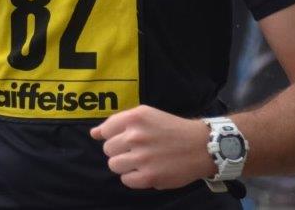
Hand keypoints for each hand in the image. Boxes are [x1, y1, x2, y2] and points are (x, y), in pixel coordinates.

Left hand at [90, 105, 215, 189]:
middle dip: (119, 151)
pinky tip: (146, 170)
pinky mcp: (149, 176)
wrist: (201, 146)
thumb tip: (93, 134)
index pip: (105, 130)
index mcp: (134, 118)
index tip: (123, 140)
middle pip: (108, 149)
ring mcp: (142, 157)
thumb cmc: (171, 129)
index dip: (112, 137)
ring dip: (124, 165)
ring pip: (113, 165)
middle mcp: (136, 136)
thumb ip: (118, 122)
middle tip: (137, 150)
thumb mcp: (146, 115)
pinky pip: (126, 180)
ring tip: (140, 161)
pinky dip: (133, 178)